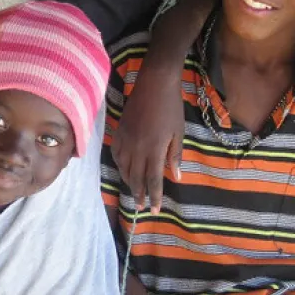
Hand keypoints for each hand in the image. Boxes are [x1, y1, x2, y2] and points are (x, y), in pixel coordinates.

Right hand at [111, 66, 183, 213]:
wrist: (154, 84)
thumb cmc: (171, 108)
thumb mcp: (179, 133)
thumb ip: (175, 156)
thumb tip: (175, 177)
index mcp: (154, 150)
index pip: (153, 180)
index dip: (154, 196)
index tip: (154, 210)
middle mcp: (137, 149)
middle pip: (136, 178)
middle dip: (139, 194)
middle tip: (140, 207)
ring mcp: (125, 140)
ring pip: (124, 168)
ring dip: (129, 182)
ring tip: (134, 191)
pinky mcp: (119, 132)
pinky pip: (116, 155)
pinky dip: (120, 166)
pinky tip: (124, 170)